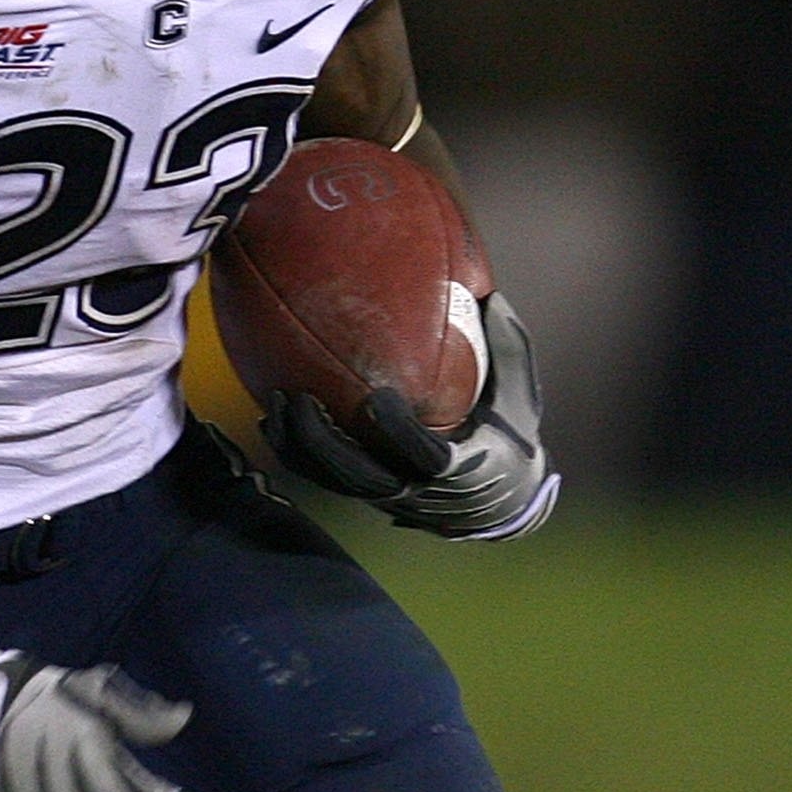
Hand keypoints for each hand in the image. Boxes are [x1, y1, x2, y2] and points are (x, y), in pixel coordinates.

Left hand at [263, 291, 559, 540]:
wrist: (504, 499)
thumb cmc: (512, 432)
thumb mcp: (519, 391)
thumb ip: (506, 347)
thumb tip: (489, 291)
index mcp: (462, 468)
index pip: (425, 455)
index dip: (397, 431)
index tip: (376, 399)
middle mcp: (418, 491)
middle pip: (360, 476)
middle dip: (323, 442)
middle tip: (299, 399)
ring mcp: (389, 499)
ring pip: (334, 481)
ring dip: (300, 448)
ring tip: (275, 402)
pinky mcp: (369, 496)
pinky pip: (324, 479)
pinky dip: (296, 453)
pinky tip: (272, 417)